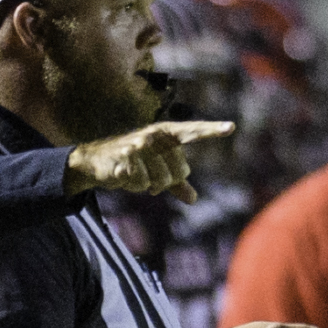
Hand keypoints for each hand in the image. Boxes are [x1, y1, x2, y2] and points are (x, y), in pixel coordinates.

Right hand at [65, 120, 235, 203]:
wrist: (96, 162)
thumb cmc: (130, 163)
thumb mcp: (156, 171)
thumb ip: (176, 183)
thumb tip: (194, 199)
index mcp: (166, 133)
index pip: (192, 132)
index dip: (211, 130)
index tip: (231, 128)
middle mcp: (154, 135)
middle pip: (179, 171)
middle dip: (166, 182)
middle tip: (150, 178)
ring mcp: (139, 145)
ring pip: (160, 181)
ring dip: (148, 186)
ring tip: (135, 175)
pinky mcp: (125, 158)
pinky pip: (141, 184)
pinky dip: (133, 186)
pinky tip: (123, 176)